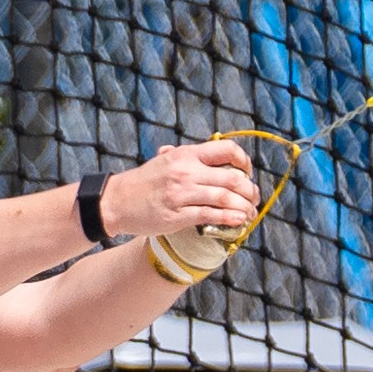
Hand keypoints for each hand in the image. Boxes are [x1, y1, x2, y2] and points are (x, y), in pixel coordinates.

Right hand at [104, 140, 258, 239]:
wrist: (117, 201)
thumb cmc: (144, 182)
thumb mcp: (166, 160)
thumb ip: (189, 158)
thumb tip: (214, 155)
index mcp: (187, 154)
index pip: (227, 150)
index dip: (244, 162)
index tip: (247, 173)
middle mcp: (186, 171)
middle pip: (232, 177)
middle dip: (250, 190)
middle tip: (254, 199)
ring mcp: (182, 194)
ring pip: (225, 198)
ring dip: (244, 207)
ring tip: (250, 213)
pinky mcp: (177, 215)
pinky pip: (211, 215)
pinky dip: (229, 218)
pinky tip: (238, 221)